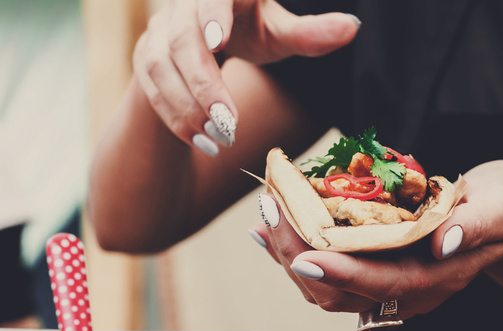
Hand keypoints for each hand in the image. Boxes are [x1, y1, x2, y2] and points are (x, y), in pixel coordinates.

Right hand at [132, 0, 359, 154]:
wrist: (208, 41)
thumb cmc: (251, 32)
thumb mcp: (280, 34)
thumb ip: (311, 34)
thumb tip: (353, 26)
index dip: (212, 14)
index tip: (219, 41)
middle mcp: (182, 5)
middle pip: (182, 41)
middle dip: (205, 86)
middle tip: (230, 125)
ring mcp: (158, 31)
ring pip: (160, 68)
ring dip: (188, 109)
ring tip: (218, 140)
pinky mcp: (146, 57)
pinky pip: (150, 89)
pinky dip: (175, 118)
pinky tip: (200, 141)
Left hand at [251, 160, 502, 318]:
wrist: (497, 213)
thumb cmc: (500, 206)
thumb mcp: (501, 207)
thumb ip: (478, 225)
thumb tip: (446, 242)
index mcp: (436, 279)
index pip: (384, 284)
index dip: (342, 273)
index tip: (305, 254)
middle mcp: (406, 290)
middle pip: (342, 292)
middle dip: (300, 258)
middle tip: (272, 215)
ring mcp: (386, 283)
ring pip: (327, 287)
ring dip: (290, 255)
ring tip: (266, 218)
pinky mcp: (373, 269)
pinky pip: (327, 270)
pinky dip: (296, 251)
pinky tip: (272, 230)